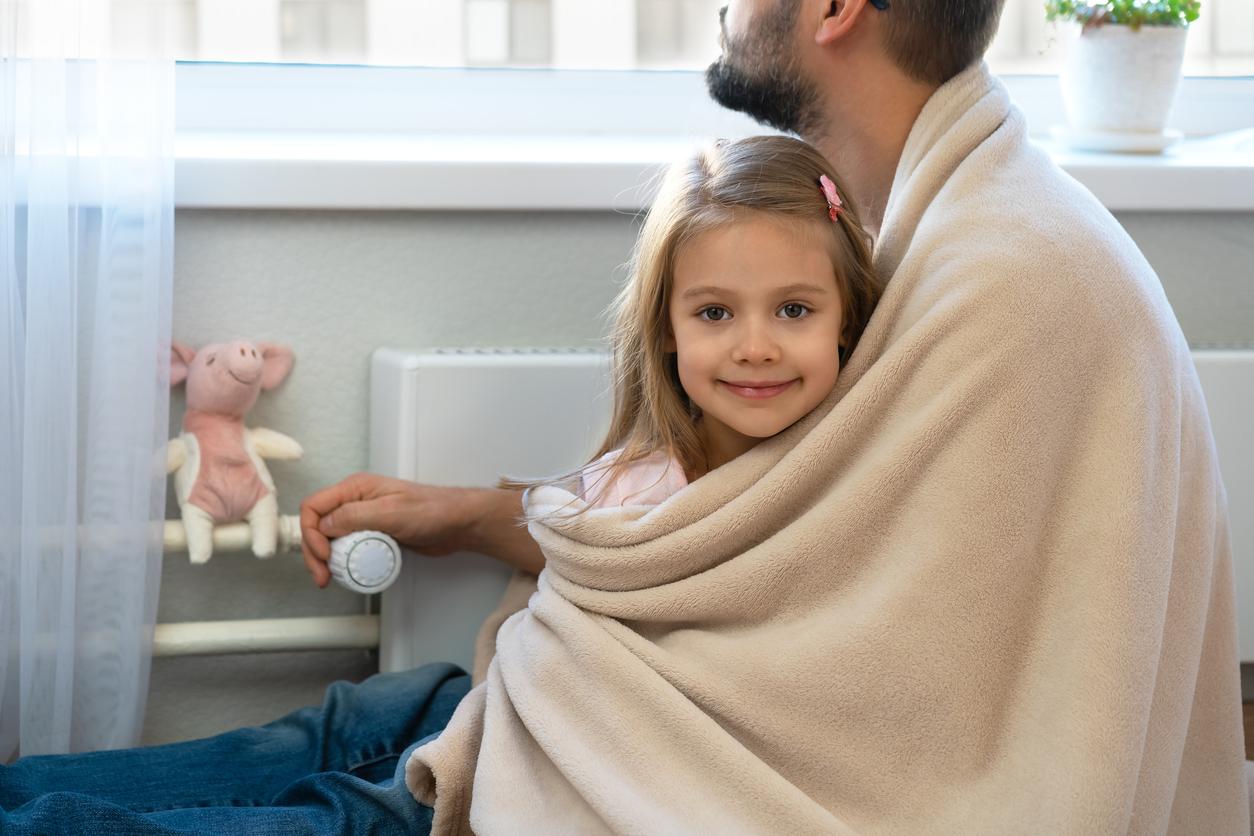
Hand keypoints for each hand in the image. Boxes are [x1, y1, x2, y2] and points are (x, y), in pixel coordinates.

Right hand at [299, 473, 480, 587]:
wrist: (458, 523)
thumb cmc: (433, 510)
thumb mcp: (390, 512)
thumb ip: (354, 516)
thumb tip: (323, 525)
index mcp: (355, 488)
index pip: (314, 506)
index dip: (311, 533)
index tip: (324, 554)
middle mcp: (356, 501)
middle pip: (318, 525)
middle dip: (314, 551)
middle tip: (322, 576)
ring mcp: (364, 517)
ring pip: (330, 538)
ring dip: (325, 559)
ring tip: (329, 578)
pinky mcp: (374, 532)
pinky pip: (348, 546)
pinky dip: (341, 560)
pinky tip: (345, 571)